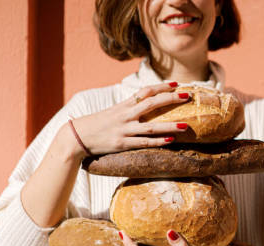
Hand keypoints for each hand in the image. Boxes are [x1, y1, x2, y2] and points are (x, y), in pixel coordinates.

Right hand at [64, 82, 190, 158]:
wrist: (75, 137)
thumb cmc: (96, 124)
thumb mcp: (112, 112)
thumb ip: (129, 108)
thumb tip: (146, 104)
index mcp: (123, 105)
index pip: (145, 91)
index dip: (162, 87)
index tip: (177, 83)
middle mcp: (125, 115)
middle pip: (151, 104)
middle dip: (170, 99)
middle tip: (188, 96)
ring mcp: (124, 130)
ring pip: (151, 127)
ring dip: (169, 126)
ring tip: (185, 125)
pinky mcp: (122, 144)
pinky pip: (143, 143)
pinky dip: (158, 142)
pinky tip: (171, 140)